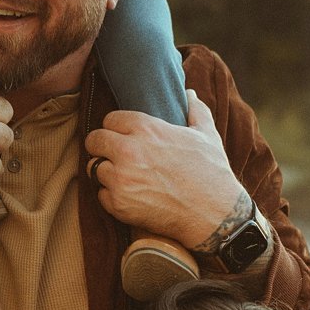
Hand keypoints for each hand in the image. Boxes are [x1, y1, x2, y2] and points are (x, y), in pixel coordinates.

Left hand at [85, 89, 245, 247]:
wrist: (215, 215)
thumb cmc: (212, 172)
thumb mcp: (207, 135)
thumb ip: (195, 110)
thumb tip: (189, 94)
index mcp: (145, 128)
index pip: (109, 119)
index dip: (115, 128)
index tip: (121, 136)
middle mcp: (128, 151)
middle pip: (94, 141)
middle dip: (102, 147)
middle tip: (113, 155)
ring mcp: (121, 179)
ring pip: (95, 168)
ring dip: (107, 172)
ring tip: (125, 178)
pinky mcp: (118, 204)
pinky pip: (101, 195)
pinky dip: (112, 197)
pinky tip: (131, 197)